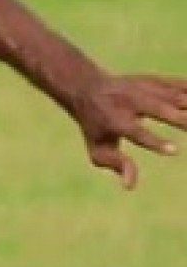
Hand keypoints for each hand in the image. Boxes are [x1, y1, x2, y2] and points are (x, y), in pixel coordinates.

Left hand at [72, 72, 186, 188]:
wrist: (88, 89)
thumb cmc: (95, 127)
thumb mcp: (98, 148)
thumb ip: (115, 164)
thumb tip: (129, 186)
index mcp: (114, 120)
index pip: (136, 132)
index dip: (155, 142)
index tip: (174, 151)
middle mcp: (130, 102)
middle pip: (160, 110)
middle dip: (182, 120)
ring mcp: (143, 88)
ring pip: (174, 96)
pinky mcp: (155, 80)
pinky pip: (179, 84)